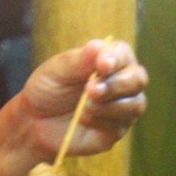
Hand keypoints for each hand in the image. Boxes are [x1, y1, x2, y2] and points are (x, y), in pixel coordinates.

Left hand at [19, 39, 148, 159]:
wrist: (37, 122)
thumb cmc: (48, 89)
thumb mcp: (56, 71)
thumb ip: (79, 60)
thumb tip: (98, 46)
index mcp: (109, 60)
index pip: (124, 54)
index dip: (116, 59)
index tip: (101, 66)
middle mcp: (122, 82)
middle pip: (138, 80)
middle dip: (115, 85)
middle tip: (89, 90)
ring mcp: (123, 107)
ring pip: (135, 105)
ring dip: (108, 106)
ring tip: (83, 108)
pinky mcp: (117, 129)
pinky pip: (121, 126)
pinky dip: (101, 121)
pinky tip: (83, 120)